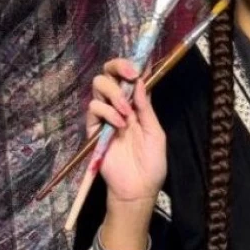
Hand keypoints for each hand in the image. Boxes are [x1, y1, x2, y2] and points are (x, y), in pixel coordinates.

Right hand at [85, 58, 166, 210]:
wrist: (137, 188)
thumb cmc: (151, 163)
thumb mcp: (156, 133)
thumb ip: (146, 108)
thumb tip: (140, 82)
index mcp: (137, 105)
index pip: (131, 77)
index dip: (133, 64)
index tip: (141, 61)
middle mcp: (120, 105)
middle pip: (109, 74)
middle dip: (118, 67)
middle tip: (131, 75)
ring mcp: (106, 116)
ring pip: (98, 85)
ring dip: (114, 94)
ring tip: (126, 113)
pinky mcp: (94, 129)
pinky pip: (93, 109)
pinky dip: (107, 112)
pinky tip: (119, 124)